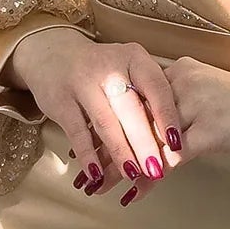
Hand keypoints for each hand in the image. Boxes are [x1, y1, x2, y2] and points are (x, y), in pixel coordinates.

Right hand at [6, 27, 184, 201]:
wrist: (52, 53)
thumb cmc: (101, 69)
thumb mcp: (128, 69)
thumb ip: (148, 96)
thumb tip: (172, 141)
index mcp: (134, 58)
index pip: (156, 88)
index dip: (168, 118)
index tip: (177, 146)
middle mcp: (109, 66)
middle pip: (131, 109)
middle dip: (145, 143)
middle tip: (156, 169)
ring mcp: (82, 82)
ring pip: (106, 122)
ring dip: (120, 152)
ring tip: (132, 175)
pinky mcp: (60, 99)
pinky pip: (77, 132)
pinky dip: (88, 155)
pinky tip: (97, 173)